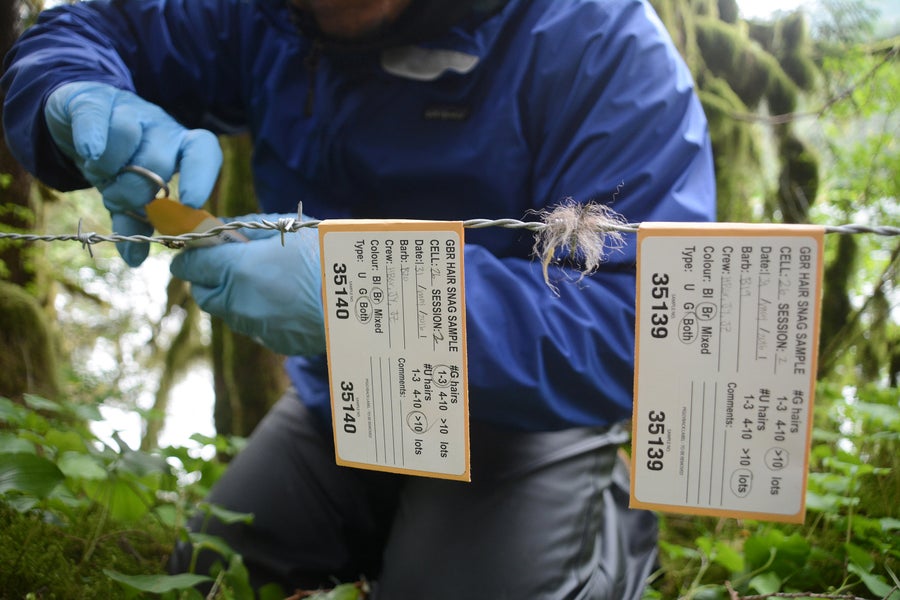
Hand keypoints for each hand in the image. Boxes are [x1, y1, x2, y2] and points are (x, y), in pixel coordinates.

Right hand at [44, 81, 221, 265]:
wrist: (80, 118)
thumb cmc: (117, 163)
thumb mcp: (128, 194)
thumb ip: (133, 222)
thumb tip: (135, 260)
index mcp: (179, 150)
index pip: (203, 153)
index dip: (201, 177)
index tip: (192, 203)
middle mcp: (161, 128)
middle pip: (157, 160)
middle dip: (135, 190)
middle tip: (117, 199)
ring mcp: (130, 111)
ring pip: (128, 137)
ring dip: (109, 168)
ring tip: (98, 175)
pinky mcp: (95, 100)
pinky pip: (97, 118)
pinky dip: (93, 139)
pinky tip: (89, 153)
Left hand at [169, 213, 324, 355]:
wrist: (366, 299)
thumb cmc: (329, 254)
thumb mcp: (289, 228)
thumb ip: (248, 229)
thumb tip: (222, 230)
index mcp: (238, 269)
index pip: (189, 265)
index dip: (191, 254)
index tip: (200, 248)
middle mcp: (239, 303)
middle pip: (203, 293)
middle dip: (212, 277)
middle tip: (235, 263)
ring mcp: (256, 327)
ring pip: (229, 312)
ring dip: (238, 296)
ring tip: (271, 281)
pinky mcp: (274, 342)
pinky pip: (255, 326)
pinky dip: (262, 313)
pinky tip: (289, 301)